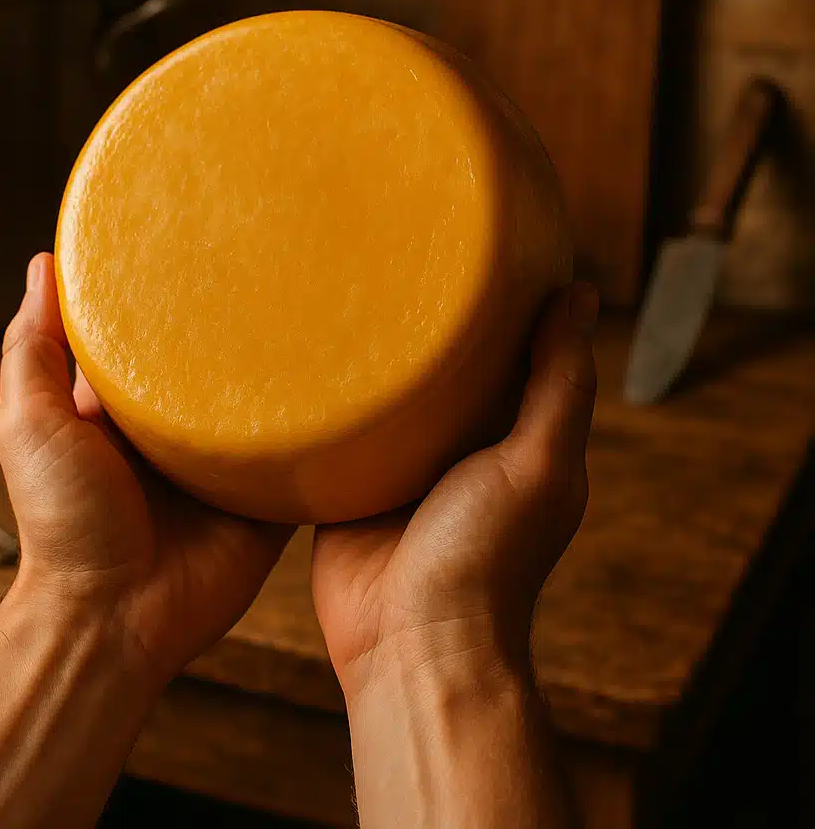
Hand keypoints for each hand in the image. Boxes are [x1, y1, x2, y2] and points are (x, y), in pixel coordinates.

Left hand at [0, 253, 290, 689]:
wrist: (113, 618)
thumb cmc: (62, 525)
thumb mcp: (33, 425)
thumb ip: (34, 349)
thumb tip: (43, 265)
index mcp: (130, 407)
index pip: (158, 334)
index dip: (176, 292)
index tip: (205, 239)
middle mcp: (182, 430)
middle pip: (222, 365)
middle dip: (247, 326)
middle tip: (285, 265)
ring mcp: (228, 464)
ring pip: (269, 405)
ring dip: (292, 374)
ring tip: (330, 314)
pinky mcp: (267, 499)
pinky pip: (303, 458)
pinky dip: (322, 431)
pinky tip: (351, 388)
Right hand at [311, 282, 596, 700]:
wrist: (407, 643)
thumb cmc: (485, 561)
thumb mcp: (538, 464)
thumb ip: (558, 383)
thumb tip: (580, 294)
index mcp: (514, 439)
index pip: (514, 354)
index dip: (505, 303)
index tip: (481, 243)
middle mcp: (458, 447)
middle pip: (445, 369)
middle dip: (428, 321)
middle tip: (399, 248)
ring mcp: (400, 465)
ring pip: (389, 395)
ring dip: (374, 356)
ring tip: (346, 286)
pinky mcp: (348, 484)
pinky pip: (340, 430)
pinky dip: (331, 399)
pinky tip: (307, 355)